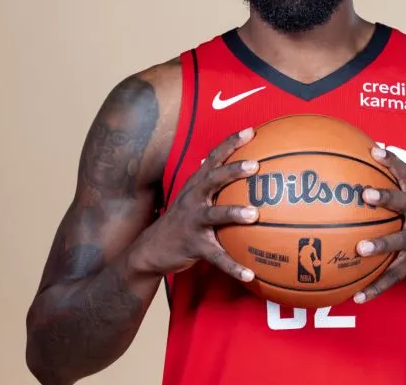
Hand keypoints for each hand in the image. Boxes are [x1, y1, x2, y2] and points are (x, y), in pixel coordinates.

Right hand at [128, 128, 259, 281]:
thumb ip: (210, 182)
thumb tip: (234, 163)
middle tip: (254, 166)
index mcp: (196, 186)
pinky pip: (216, 257)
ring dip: (234, 213)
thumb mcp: (192, 197)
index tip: (251, 131)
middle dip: (232, 171)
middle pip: (213, 179)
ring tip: (254, 215)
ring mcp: (193, 222)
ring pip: (214, 215)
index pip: (214, 158)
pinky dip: (233, 266)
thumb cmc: (181, 220)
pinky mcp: (194, 246)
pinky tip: (250, 274)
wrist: (150, 250)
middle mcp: (194, 199)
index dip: (231, 143)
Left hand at [353, 146, 405, 302]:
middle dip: (386, 197)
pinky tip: (357, 296)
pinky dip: (374, 287)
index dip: (391, 161)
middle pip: (404, 203)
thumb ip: (395, 192)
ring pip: (398, 242)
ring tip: (361, 248)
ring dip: (379, 245)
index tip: (374, 150)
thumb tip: (361, 171)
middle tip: (365, 194)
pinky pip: (392, 277)